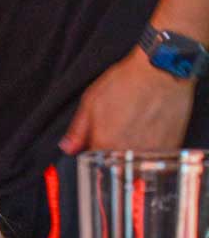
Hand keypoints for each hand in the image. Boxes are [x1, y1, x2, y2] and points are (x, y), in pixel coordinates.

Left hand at [60, 46, 194, 154]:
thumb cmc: (128, 81)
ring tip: (134, 129)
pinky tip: (148, 131)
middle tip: (118, 132)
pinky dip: (149, 151)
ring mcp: (149, 153)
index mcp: (104, 145)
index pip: (91, 165)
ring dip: (130, 155)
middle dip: (111, 156)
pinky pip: (153, 159)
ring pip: (134, 165)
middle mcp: (126, 153)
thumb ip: (78, 130)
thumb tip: (68, 149)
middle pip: (113, 167)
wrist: (163, 70)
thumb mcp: (92, 101)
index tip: (96, 145)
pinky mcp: (169, 149)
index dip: (92, 155)